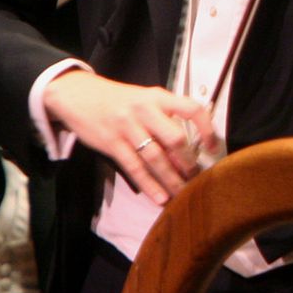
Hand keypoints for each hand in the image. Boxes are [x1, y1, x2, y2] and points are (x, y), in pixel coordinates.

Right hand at [40, 68, 220, 204]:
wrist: (79, 94)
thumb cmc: (119, 100)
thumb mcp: (144, 99)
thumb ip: (164, 117)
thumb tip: (186, 148)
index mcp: (158, 97)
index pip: (191, 109)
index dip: (206, 128)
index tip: (213, 147)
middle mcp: (145, 110)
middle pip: (174, 138)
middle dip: (188, 162)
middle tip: (197, 178)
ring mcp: (127, 127)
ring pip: (155, 158)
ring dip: (171, 179)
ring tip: (182, 193)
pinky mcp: (112, 143)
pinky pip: (134, 168)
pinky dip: (149, 185)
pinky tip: (159, 198)